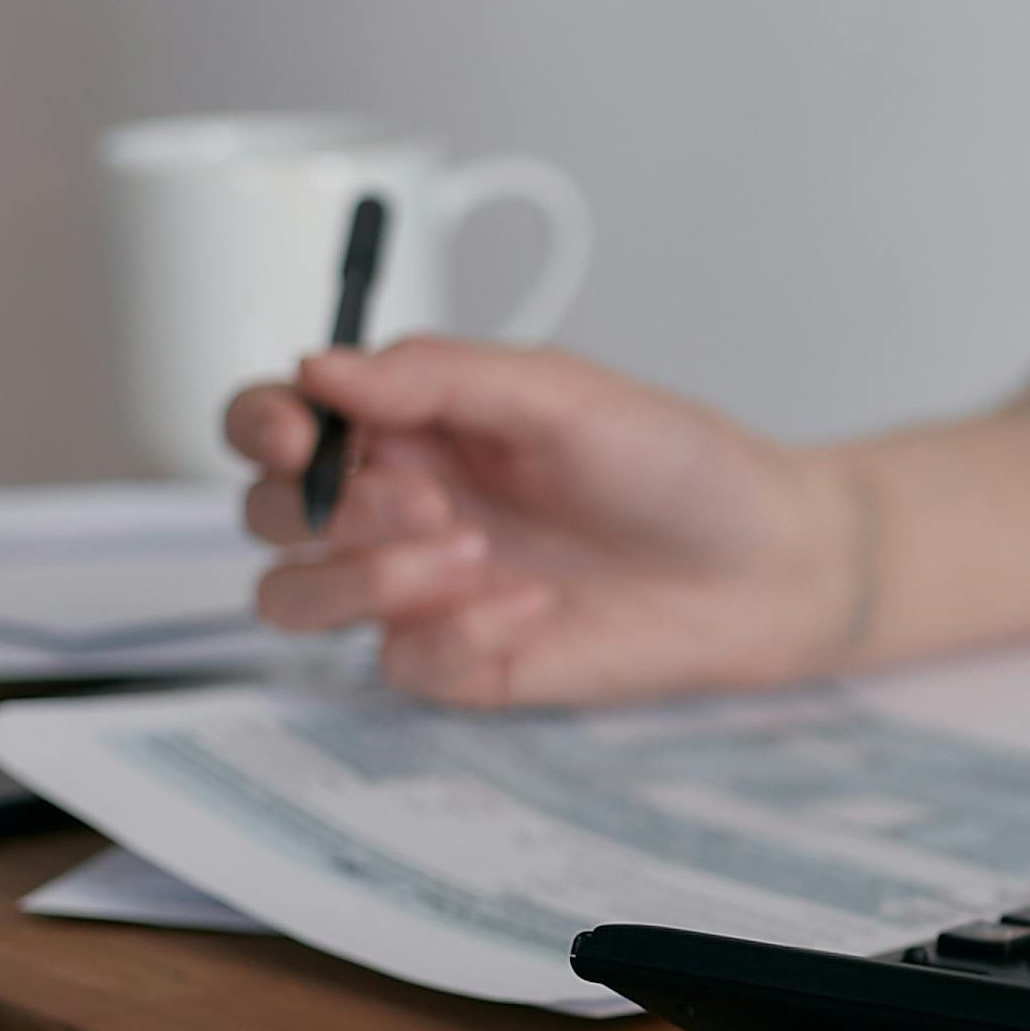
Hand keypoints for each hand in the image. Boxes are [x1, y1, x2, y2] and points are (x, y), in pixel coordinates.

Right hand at [227, 338, 867, 706]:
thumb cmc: (677, 467)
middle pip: (266, 513)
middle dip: (328, 507)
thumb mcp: (560, 394)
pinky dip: (456, 634)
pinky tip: (536, 608)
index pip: (274, 422)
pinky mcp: (461, 662)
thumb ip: (437, 375)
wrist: (768, 566)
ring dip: (361, 577)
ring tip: (472, 551)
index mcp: (409, 424)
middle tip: (434, 500)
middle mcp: (397, 505)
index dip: (261, 425)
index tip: (298, 432)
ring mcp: (420, 591)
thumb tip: (321, 366)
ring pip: (295, 597)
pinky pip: (399, 663)